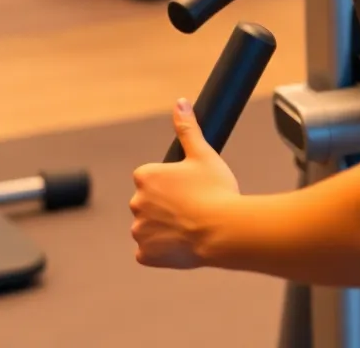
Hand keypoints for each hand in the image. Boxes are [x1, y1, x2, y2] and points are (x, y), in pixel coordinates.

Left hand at [130, 99, 239, 269]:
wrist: (223, 230)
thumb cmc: (215, 189)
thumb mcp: (203, 154)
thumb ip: (188, 128)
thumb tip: (180, 103)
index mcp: (146, 177)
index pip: (149, 176)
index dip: (170, 181)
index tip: (188, 186)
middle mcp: (136, 204)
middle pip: (149, 201)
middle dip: (165, 203)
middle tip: (193, 204)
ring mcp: (139, 232)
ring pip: (150, 226)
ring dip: (164, 226)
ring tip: (192, 224)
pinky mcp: (144, 256)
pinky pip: (150, 250)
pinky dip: (163, 248)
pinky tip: (184, 241)